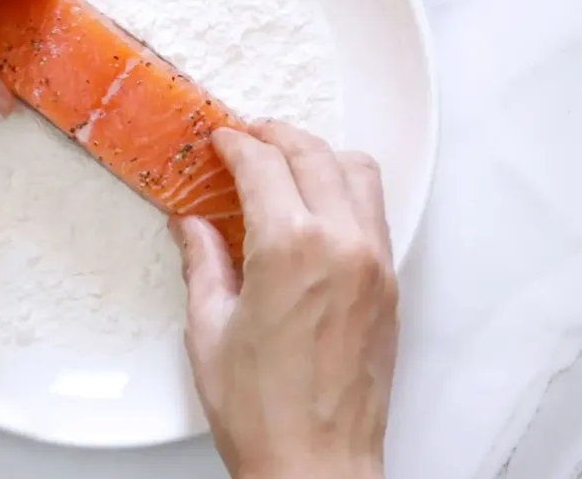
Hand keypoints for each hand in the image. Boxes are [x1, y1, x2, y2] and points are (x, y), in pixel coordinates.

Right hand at [170, 122, 397, 478]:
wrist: (317, 467)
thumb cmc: (262, 412)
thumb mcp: (209, 329)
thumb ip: (203, 261)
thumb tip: (192, 225)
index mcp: (291, 248)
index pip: (264, 164)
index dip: (236, 143)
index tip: (221, 139)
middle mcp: (342, 244)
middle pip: (313, 153)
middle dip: (276, 135)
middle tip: (247, 138)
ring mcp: (374, 263)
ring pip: (358, 171)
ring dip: (318, 155)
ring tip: (284, 164)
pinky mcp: (389, 286)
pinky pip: (373, 211)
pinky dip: (344, 190)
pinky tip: (314, 207)